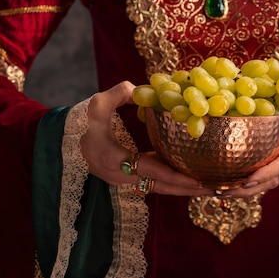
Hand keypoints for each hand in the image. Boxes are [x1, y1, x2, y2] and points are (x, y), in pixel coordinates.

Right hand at [80, 81, 212, 195]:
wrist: (64, 145)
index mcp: (114, 160)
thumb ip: (117, 94)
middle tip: (215, 188)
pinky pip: (156, 183)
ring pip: (160, 188)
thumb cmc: (80, 125)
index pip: (150, 171)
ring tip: (211, 187)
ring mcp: (126, 180)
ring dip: (184, 189)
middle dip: (188, 190)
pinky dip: (174, 182)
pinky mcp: (129, 178)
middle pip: (162, 188)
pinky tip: (192, 178)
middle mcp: (122, 177)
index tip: (197, 180)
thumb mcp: (95, 106)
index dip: (175, 176)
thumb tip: (138, 87)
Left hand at [222, 88, 278, 197]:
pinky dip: (261, 180)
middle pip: (274, 179)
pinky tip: (241, 182)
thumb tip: (278, 84)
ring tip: (221, 192)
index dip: (266, 170)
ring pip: (275, 181)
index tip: (246, 179)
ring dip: (250, 189)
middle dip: (247, 189)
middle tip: (219, 193)